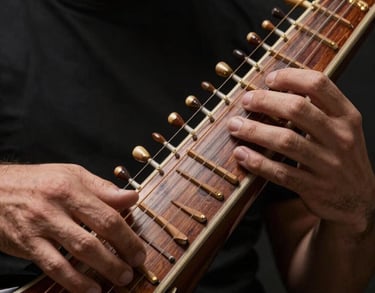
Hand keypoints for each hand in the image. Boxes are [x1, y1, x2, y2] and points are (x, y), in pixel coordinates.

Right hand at [0, 163, 145, 292]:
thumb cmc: (38, 181)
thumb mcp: (73, 175)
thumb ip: (103, 188)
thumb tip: (132, 197)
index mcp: (72, 188)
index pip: (108, 214)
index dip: (128, 236)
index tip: (139, 249)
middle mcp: (57, 207)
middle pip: (96, 236)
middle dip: (121, 254)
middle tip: (134, 267)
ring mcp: (41, 227)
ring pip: (78, 253)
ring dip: (103, 269)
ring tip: (119, 278)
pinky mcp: (28, 244)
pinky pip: (54, 267)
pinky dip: (74, 281)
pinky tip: (90, 289)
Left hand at [228, 68, 374, 233]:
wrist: (358, 201)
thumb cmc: (342, 158)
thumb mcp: (341, 129)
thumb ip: (318, 109)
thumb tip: (278, 88)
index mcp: (347, 117)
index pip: (319, 85)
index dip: (290, 77)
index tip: (269, 79)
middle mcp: (340, 138)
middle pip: (297, 109)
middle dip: (265, 101)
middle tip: (246, 100)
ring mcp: (328, 164)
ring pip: (285, 141)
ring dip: (254, 131)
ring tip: (234, 126)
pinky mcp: (314, 188)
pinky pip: (280, 172)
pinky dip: (257, 162)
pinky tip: (241, 154)